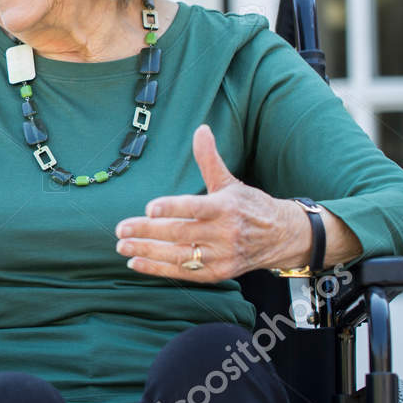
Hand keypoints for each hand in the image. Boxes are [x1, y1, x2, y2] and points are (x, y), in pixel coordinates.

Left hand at [112, 124, 305, 281]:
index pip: (195, 207)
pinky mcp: (218, 273)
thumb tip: (200, 129)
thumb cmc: (250, 206)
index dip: (172, 208)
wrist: (281, 236)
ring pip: (179, 255)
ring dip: (147, 252)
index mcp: (226, 207)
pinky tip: (136, 263)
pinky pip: (184, 272)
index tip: (149, 207)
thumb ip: (209, 159)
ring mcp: (222, 256)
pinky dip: (158, 269)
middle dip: (147, 231)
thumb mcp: (230, 182)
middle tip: (120, 229)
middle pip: (180, 233)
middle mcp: (224, 233)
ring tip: (122, 246)